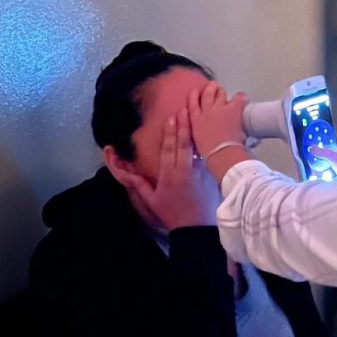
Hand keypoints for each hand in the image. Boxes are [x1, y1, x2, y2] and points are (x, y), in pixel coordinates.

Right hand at [123, 108, 220, 230]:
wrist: (196, 228)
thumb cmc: (172, 214)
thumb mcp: (151, 200)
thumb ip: (139, 184)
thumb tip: (125, 172)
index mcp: (169, 175)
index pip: (169, 148)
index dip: (170, 132)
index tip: (172, 117)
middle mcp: (185, 170)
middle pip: (184, 143)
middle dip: (185, 124)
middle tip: (185, 108)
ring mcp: (200, 172)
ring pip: (198, 147)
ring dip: (197, 131)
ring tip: (199, 115)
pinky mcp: (211, 175)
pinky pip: (208, 156)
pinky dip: (209, 144)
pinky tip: (211, 134)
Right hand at [189, 81, 247, 156]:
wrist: (221, 153)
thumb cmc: (211, 154)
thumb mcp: (199, 143)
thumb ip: (201, 136)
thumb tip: (206, 137)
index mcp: (196, 122)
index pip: (192, 105)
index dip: (194, 97)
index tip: (195, 92)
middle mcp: (206, 112)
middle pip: (206, 95)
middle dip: (209, 89)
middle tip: (212, 85)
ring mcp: (219, 109)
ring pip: (220, 94)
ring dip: (221, 91)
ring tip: (223, 89)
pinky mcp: (233, 109)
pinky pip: (238, 98)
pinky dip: (241, 97)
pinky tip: (243, 97)